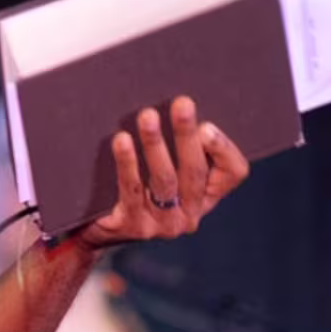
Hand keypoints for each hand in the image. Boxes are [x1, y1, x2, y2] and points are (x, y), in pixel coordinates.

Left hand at [77, 96, 248, 250]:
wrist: (97, 228)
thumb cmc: (137, 188)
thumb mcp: (166, 168)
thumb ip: (181, 143)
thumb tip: (181, 103)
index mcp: (206, 196)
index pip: (233, 172)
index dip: (224, 149)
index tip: (206, 125)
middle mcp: (189, 214)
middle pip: (195, 171)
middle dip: (187, 135)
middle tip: (182, 104)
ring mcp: (162, 224)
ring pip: (164, 180)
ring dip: (156, 145)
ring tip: (147, 116)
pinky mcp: (133, 225)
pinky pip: (131, 190)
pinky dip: (127, 163)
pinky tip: (121, 140)